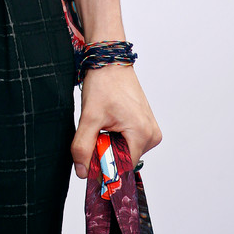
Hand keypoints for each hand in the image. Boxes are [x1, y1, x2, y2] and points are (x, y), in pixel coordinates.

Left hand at [71, 64, 161, 178]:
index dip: (105, 167)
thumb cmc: (103, 83)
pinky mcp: (145, 124)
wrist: (109, 60)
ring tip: (103, 122)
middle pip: (125, 160)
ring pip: (126, 151)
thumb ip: (83, 146)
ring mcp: (150, 129)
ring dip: (111, 144)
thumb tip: (82, 172)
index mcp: (142, 134)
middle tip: (96, 132)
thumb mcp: (89, 116)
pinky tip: (110, 120)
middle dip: (106, 153)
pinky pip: (129, 141)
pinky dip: (116, 137)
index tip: (90, 161)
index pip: (123, 168)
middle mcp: (152, 134)